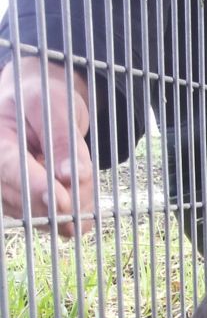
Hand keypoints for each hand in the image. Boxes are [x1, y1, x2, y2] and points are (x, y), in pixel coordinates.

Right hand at [0, 57, 95, 237]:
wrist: (39, 102)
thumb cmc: (44, 98)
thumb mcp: (56, 109)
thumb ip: (64, 142)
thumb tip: (71, 176)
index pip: (10, 168)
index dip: (37, 188)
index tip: (62, 201)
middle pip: (27, 199)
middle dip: (66, 198)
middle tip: (87, 181)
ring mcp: (7, 189)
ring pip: (42, 214)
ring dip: (73, 204)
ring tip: (83, 175)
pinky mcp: (23, 202)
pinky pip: (50, 218)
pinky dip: (73, 211)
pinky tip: (84, 196)